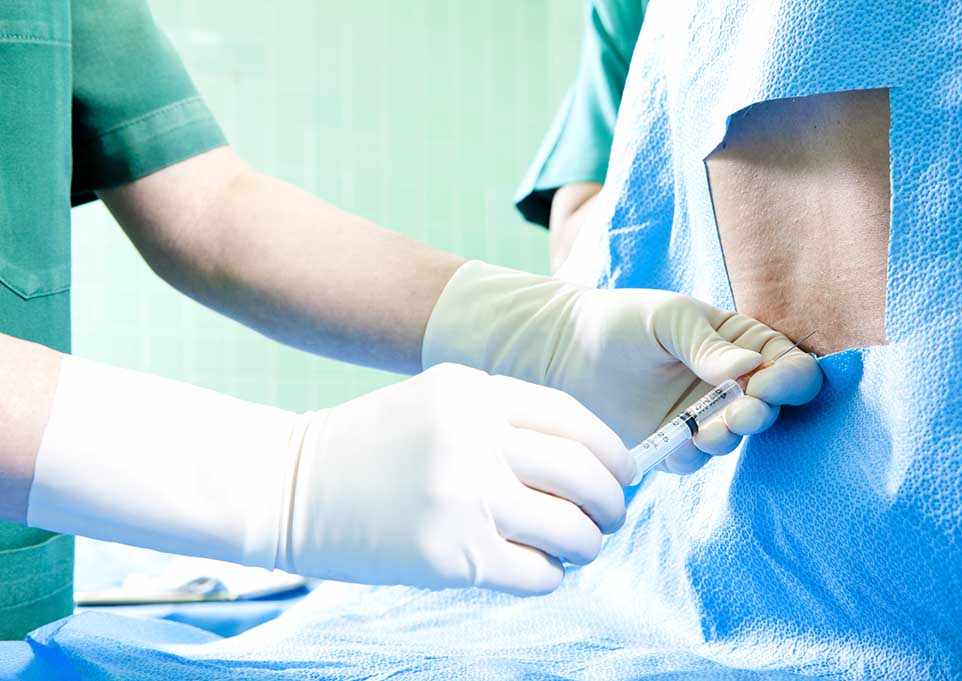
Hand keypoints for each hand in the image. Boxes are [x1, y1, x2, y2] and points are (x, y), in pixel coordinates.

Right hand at [27, 357, 627, 596]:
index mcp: (474, 392)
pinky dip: (550, 575)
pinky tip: (538, 568)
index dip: (611, 450)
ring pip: (571, 529)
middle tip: (611, 516)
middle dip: (612, 501)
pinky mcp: (451, 555)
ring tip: (579, 546)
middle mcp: (475, 438)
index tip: (621, 473)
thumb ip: (506, 420)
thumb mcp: (438, 403)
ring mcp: (464, 497)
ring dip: (588, 543)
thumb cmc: (370, 447)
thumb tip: (586, 462)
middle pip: (584, 472)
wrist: (289, 486)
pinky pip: (537, 573)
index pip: (574, 419)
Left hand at [422, 262, 822, 475]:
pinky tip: (680, 441)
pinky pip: (694, 460)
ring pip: (735, 439)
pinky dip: (693, 454)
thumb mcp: (669, 319)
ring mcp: (703, 417)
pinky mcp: (672, 445)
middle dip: (761, 414)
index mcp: (741, 346)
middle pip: (771, 410)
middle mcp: (730, 386)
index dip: (789, 381)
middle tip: (740, 414)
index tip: (765, 384)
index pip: (789, 368)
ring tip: (708, 430)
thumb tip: (754, 367)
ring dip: (729, 437)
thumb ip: (709, 346)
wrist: (566, 349)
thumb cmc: (622, 321)